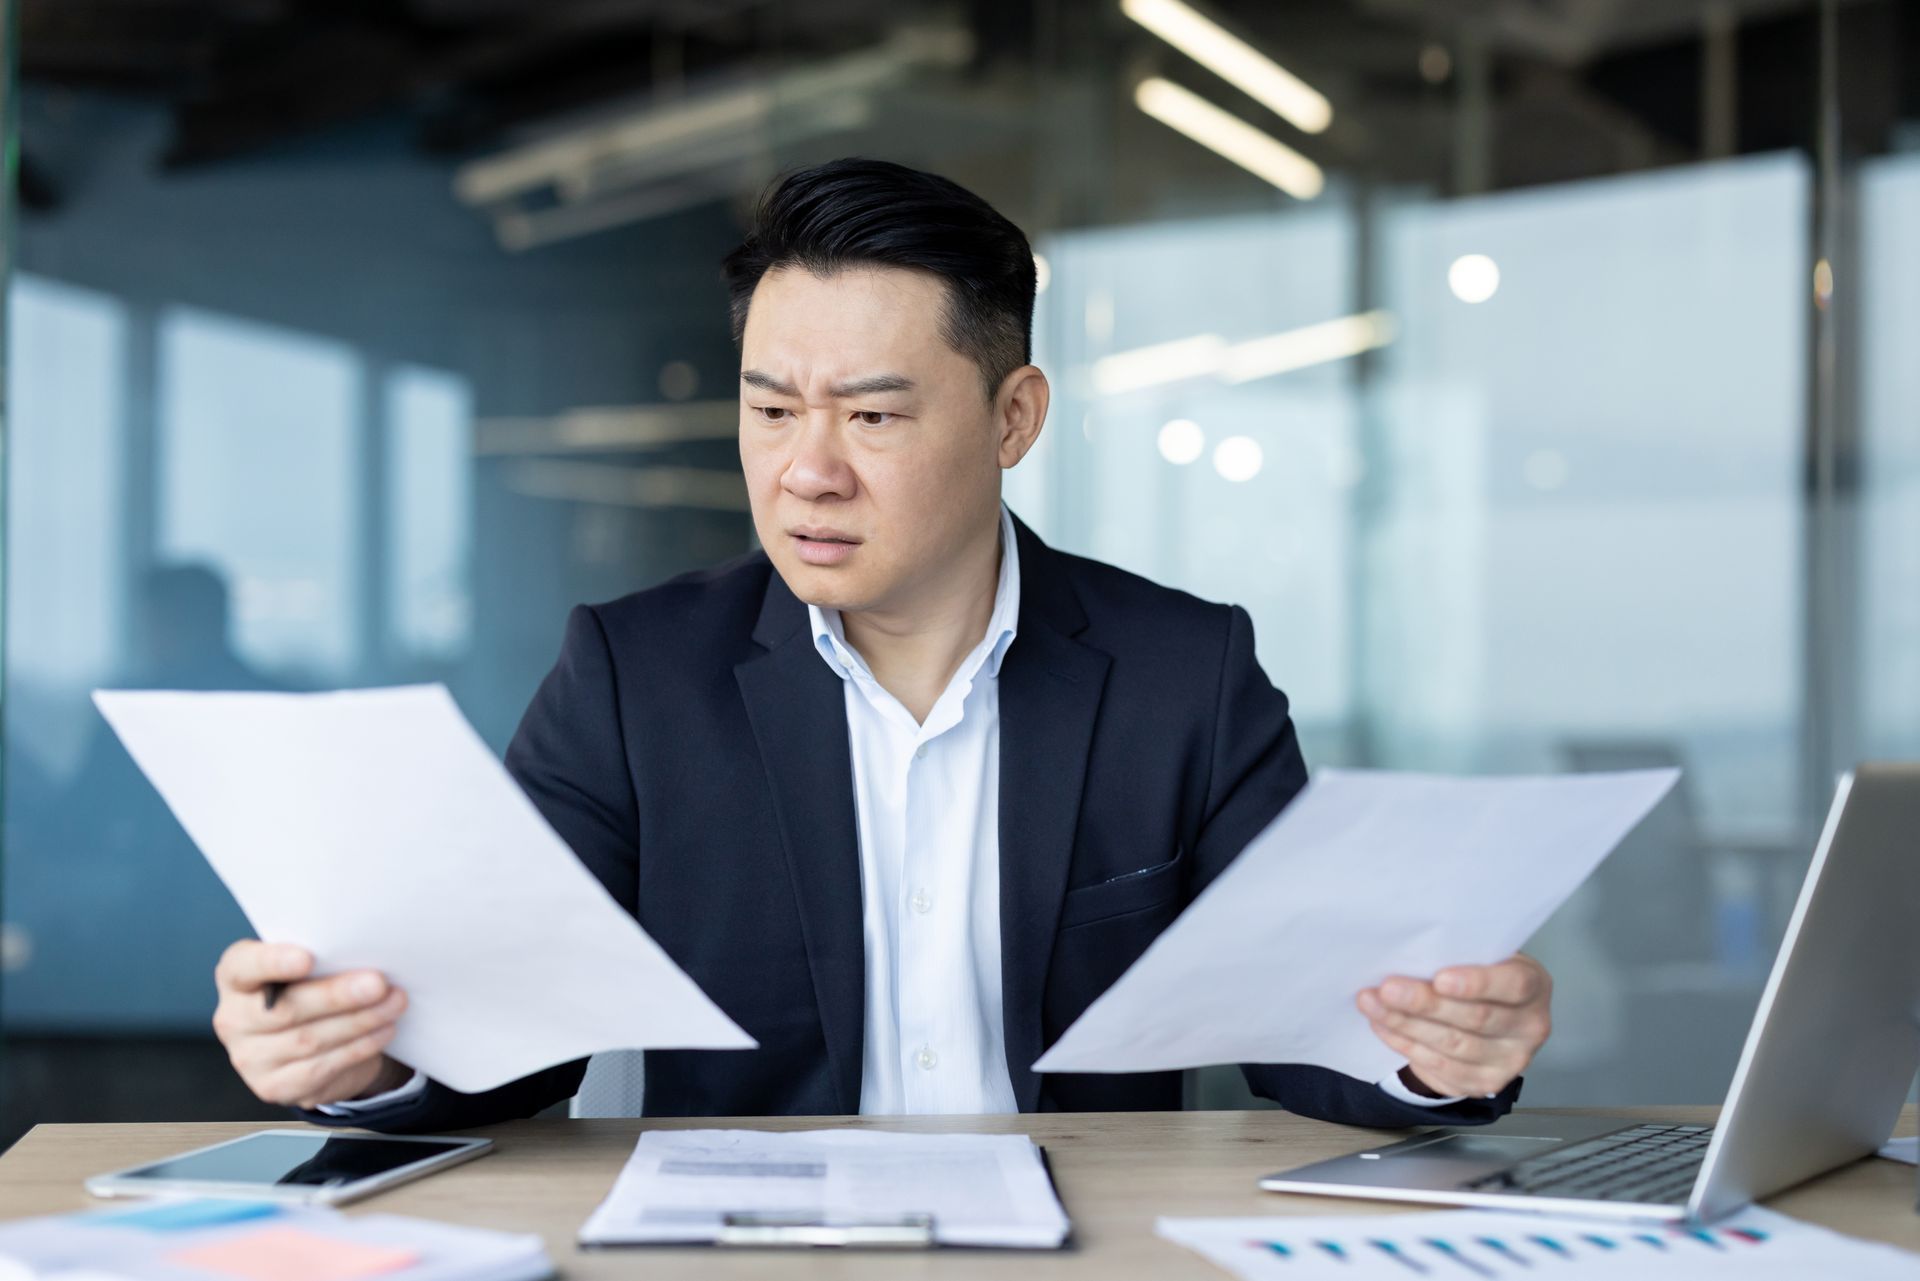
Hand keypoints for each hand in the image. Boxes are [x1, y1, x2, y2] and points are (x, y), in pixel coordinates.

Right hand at [211, 941, 412, 1108]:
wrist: (313, 1040)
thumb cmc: (310, 987)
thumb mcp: (310, 966)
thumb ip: (321, 956)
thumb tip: (363, 951)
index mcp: (236, 978)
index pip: (243, 966)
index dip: (272, 962)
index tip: (307, 958)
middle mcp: (234, 1019)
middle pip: (284, 1009)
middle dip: (337, 996)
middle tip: (378, 983)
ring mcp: (250, 1058)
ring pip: (308, 1041)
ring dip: (360, 1021)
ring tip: (394, 1002)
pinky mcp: (274, 1087)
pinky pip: (320, 1068)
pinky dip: (359, 1047)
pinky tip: (383, 1030)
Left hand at [1356, 954, 1551, 1098]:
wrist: (1485, 1017)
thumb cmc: (1478, 976)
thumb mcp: (1481, 957)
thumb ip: (1458, 954)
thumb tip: (1408, 950)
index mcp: (1534, 986)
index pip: (1513, 985)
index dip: (1478, 983)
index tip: (1440, 978)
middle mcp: (1529, 1027)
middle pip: (1476, 1018)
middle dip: (1426, 1003)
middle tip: (1388, 989)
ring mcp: (1509, 1061)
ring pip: (1453, 1044)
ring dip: (1406, 1023)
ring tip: (1372, 1003)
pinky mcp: (1482, 1082)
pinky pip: (1439, 1065)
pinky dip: (1405, 1043)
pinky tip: (1382, 1025)